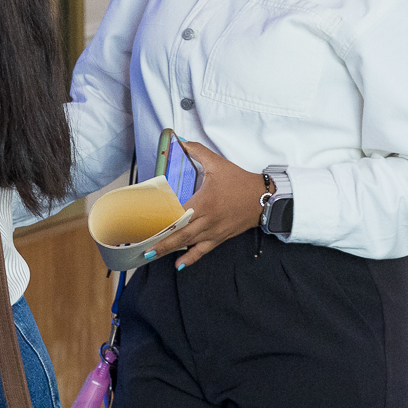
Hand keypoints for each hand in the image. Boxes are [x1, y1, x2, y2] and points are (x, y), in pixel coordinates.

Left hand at [152, 139, 260, 267]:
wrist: (263, 198)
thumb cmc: (240, 181)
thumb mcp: (218, 164)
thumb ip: (198, 151)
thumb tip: (181, 141)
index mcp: (204, 202)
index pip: (179, 214)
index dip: (163, 221)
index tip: (147, 226)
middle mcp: (207, 220)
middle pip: (180, 234)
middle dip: (161, 243)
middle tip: (143, 249)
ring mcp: (213, 231)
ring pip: (188, 244)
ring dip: (170, 251)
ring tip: (152, 256)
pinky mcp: (219, 237)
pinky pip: (203, 251)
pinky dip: (190, 259)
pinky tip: (179, 266)